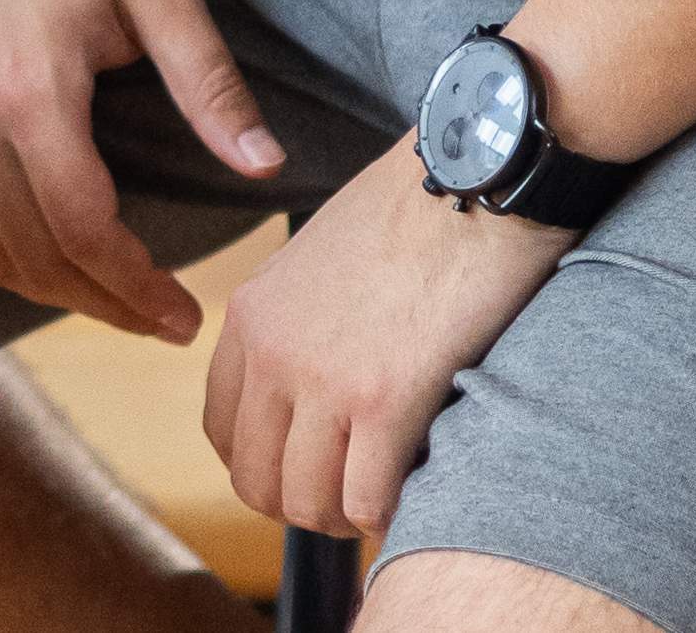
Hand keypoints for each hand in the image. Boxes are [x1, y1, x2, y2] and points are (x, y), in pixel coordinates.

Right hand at [0, 0, 290, 340]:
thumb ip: (207, 81)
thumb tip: (267, 167)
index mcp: (27, 91)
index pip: (82, 231)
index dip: (138, 288)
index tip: (190, 314)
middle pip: (35, 256)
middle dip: (106, 304)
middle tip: (171, 321)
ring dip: (57, 287)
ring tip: (123, 295)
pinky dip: (10, 251)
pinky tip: (59, 252)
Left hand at [201, 151, 559, 546]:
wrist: (473, 179)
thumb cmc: (410, 212)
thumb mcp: (316, 260)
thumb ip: (293, 321)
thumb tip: (299, 390)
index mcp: (250, 313)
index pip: (222, 430)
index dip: (263, 466)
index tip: (306, 468)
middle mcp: (273, 351)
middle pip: (256, 482)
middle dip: (301, 504)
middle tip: (348, 497)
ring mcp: (324, 379)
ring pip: (306, 504)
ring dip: (344, 516)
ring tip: (382, 494)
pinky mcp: (384, 402)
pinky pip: (365, 503)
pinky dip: (388, 513)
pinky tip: (413, 486)